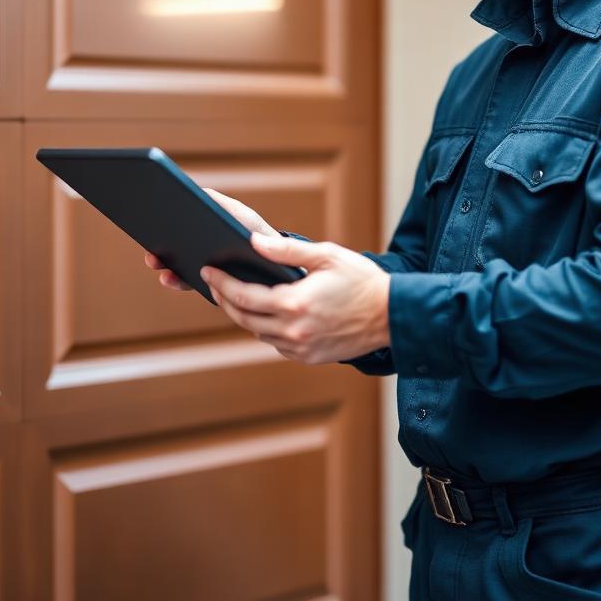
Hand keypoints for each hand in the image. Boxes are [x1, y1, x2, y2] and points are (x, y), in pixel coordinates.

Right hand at [143, 188, 276, 290]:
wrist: (279, 266)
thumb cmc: (259, 235)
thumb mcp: (240, 216)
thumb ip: (219, 205)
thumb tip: (197, 191)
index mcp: (207, 228)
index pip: (179, 221)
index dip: (162, 217)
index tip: (149, 211)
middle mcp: (201, 247)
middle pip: (172, 243)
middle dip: (156, 242)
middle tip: (146, 241)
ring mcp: (203, 265)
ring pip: (175, 264)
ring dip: (162, 262)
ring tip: (154, 260)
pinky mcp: (209, 284)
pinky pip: (188, 282)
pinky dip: (177, 280)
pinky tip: (170, 277)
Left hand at [201, 232, 390, 363]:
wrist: (393, 315)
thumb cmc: (362, 280)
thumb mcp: (326, 256)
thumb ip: (287, 251)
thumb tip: (254, 243)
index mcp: (294, 304)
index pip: (243, 296)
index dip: (221, 284)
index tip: (208, 272)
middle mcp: (294, 331)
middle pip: (243, 318)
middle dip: (225, 300)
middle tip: (215, 284)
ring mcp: (301, 348)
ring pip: (258, 333)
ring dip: (244, 316)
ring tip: (236, 297)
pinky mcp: (310, 357)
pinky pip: (277, 344)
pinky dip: (267, 329)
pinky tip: (266, 314)